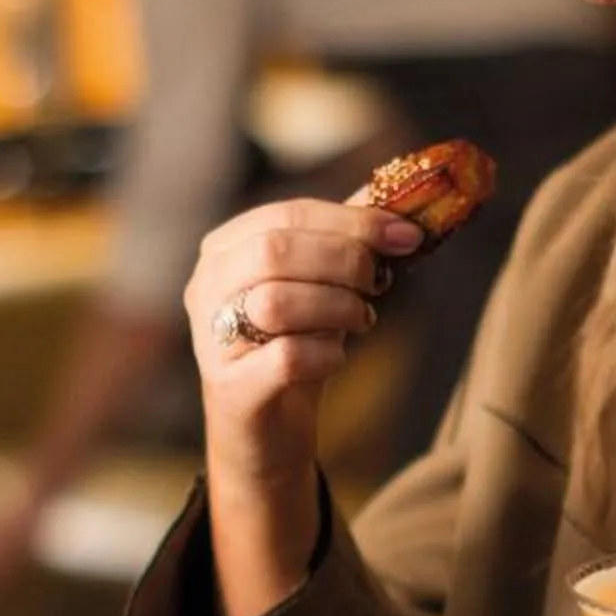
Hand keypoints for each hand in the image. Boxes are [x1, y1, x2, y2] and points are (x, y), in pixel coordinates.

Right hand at [184, 199, 422, 492]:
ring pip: (277, 302)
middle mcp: (206, 287)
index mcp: (225, 248)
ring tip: (361, 319)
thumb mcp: (319, 283)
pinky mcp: (233, 389)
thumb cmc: (293, 345)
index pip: (289, 214)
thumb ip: (346, 234)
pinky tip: (338, 357)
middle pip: (275, 250)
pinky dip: (328, 354)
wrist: (267, 430)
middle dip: (345, 260)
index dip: (354, 220)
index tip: (409, 234)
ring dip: (338, 307)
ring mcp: (212, 339)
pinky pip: (288, 357)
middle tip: (380, 281)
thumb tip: (397, 186)